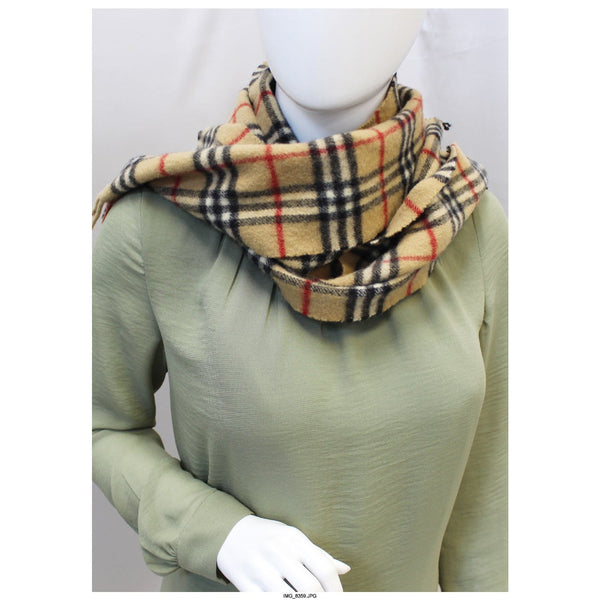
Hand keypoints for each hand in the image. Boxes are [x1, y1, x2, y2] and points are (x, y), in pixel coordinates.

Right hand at [216, 515, 350, 591]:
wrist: (230, 534)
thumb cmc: (269, 537)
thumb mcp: (293, 538)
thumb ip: (318, 555)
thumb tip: (345, 569)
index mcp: (293, 539)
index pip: (324, 568)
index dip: (336, 589)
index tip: (338, 597)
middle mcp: (278, 553)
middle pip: (309, 588)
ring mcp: (261, 569)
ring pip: (289, 598)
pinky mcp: (246, 584)